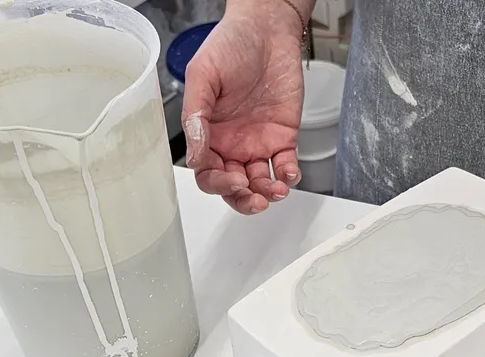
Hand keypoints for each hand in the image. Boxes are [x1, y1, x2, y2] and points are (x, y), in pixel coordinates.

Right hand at [181, 0, 305, 214]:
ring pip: (260, 182)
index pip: (207, 173)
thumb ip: (196, 115)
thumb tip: (196, 154)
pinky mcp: (284, 137)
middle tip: (255, 198)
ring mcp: (258, 142)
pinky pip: (285, 165)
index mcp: (207, 133)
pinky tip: (289, 175)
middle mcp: (231, 143)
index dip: (217, 184)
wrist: (267, 30)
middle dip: (244, 199)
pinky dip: (288, 176)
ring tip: (275, 190)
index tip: (231, 181)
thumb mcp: (202, 76)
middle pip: (233, 186)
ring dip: (267, 193)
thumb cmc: (230, 46)